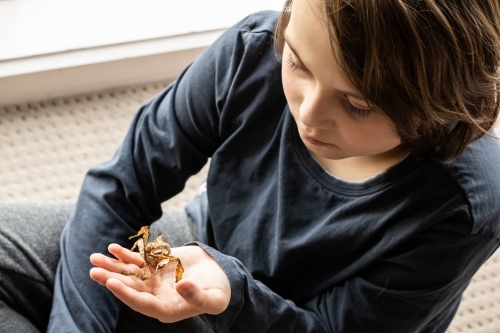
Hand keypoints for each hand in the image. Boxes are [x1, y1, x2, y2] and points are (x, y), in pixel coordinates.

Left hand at [89, 243, 230, 322]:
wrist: (220, 274)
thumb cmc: (219, 291)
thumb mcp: (215, 298)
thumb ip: (198, 297)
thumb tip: (182, 286)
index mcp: (167, 309)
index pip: (142, 304)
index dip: (126, 295)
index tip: (112, 283)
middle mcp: (156, 297)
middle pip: (130, 289)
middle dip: (112, 279)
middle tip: (94, 270)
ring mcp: (154, 281)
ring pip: (129, 275)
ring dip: (112, 266)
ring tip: (94, 258)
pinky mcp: (156, 266)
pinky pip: (137, 261)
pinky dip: (125, 255)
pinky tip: (113, 248)